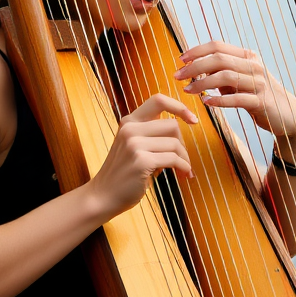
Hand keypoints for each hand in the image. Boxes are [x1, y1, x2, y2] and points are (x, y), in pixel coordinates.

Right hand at [86, 94, 196, 222]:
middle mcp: (130, 129)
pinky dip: (183, 167)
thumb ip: (152, 134)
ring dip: (184, 158)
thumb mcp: (133, 146)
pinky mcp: (141, 161)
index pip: (158, 100)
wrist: (103, 196)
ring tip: (184, 170)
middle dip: (183, 143)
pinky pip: (173, 159)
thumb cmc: (123, 173)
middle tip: (183, 160)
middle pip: (172, 125)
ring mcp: (134, 144)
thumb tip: (182, 128)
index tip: (192, 119)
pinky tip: (183, 174)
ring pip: (175, 143)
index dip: (179, 106)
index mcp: (129, 122)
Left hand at [174, 41, 295, 140]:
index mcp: (248, 56)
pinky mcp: (261, 101)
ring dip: (202, 83)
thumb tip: (196, 69)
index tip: (180, 60)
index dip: (197, 51)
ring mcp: (259, 83)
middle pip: (218, 59)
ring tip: (188, 91)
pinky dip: (219, 100)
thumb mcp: (240, 81)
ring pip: (225, 77)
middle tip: (177, 76)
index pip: (217, 45)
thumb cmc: (258, 96)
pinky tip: (206, 103)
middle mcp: (254, 65)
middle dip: (194, 67)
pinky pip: (236, 99)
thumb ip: (222, 73)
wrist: (288, 116)